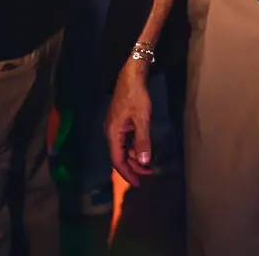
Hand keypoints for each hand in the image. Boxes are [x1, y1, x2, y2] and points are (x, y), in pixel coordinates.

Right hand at [104, 62, 152, 186]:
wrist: (132, 75)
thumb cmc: (137, 96)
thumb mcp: (142, 118)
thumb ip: (143, 141)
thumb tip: (145, 162)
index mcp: (113, 133)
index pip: (118, 160)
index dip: (128, 173)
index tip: (138, 183)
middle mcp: (111, 132)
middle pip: (120, 156)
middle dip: (133, 167)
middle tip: (148, 174)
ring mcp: (115, 126)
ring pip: (123, 148)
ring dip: (134, 157)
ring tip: (148, 165)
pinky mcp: (120, 121)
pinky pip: (125, 140)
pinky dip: (134, 147)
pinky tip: (143, 149)